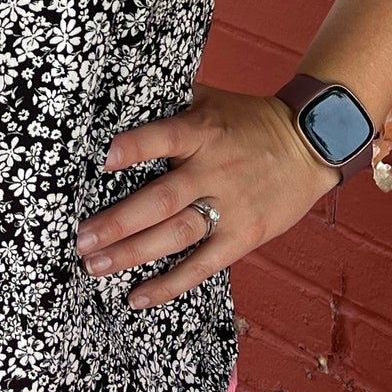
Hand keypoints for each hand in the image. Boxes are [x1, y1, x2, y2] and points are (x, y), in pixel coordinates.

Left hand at [74, 86, 344, 308]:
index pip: (164, 137)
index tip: (103, 158)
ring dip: (134, 254)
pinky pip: (203, 265)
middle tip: (81, 240)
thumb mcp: (209, 99)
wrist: (309, 144)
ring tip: (96, 267)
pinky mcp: (243, 236)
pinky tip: (138, 297)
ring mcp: (229, 206)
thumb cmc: (247, 120)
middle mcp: (212, 170)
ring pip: (176, 235)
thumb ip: (170, 100)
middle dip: (119, 222)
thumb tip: (118, 94)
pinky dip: (170, 284)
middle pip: (162, 200)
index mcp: (201, 132)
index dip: (135, 147)